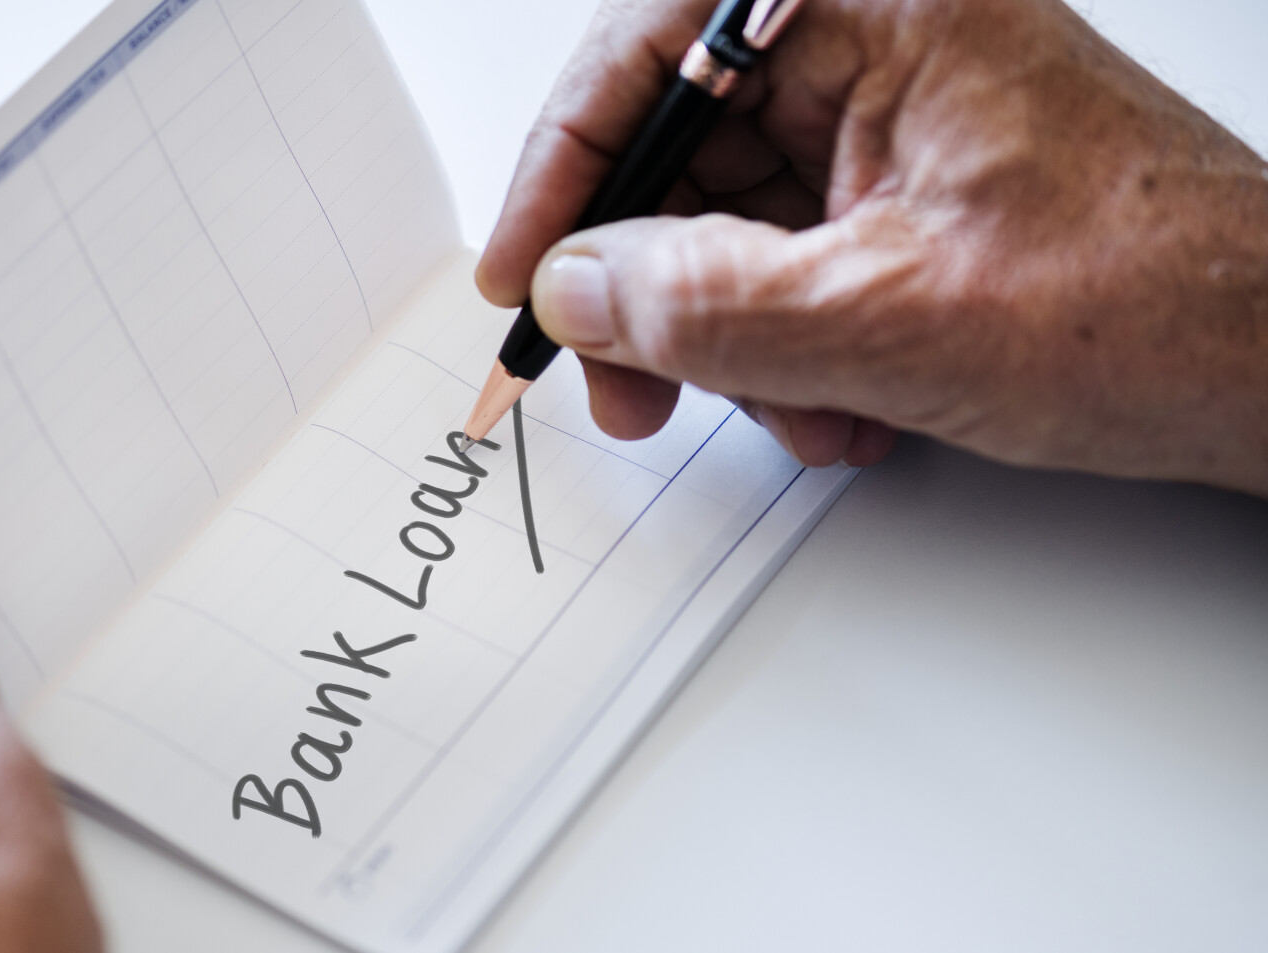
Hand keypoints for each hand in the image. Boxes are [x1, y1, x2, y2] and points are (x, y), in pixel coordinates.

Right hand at [477, 0, 1267, 494]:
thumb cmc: (1154, 302)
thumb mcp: (884, 317)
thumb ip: (700, 302)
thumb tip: (576, 285)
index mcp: (875, 1)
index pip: (651, 47)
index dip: (566, 165)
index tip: (523, 266)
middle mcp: (877, 38)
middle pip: (681, 147)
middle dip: (647, 285)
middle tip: (624, 380)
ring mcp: (892, 116)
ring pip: (728, 221)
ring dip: (726, 339)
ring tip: (782, 412)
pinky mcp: (904, 187)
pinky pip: (788, 259)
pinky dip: (783, 347)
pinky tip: (834, 408)